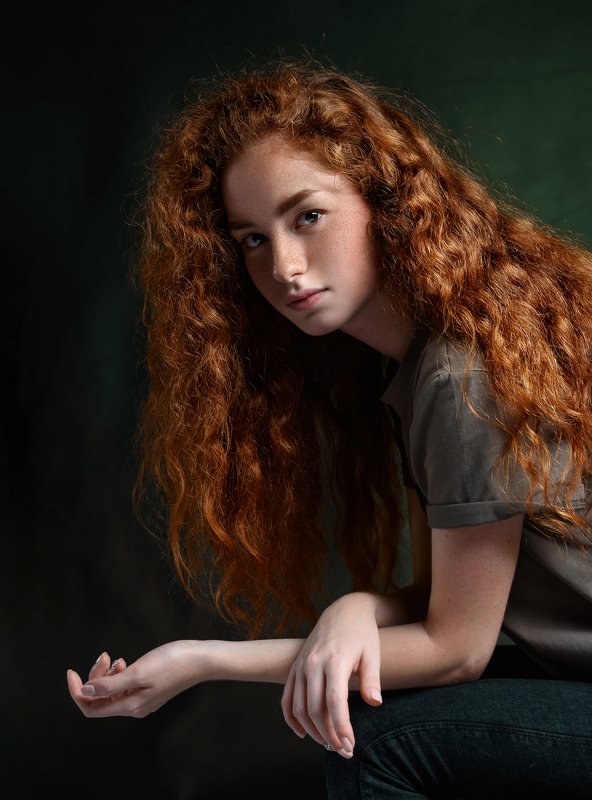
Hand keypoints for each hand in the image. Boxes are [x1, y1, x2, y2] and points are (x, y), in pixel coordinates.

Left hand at [67, 640, 204, 718]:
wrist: (200, 660)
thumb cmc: (172, 663)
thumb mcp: (138, 672)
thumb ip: (110, 685)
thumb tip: (85, 693)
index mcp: (129, 706)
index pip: (90, 708)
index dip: (77, 691)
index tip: (71, 671)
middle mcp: (133, 707)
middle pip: (99, 699)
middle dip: (94, 677)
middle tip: (105, 655)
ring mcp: (142, 699)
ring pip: (111, 691)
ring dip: (106, 674)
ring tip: (114, 657)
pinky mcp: (149, 690)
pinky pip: (123, 687)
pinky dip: (118, 674)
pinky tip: (124, 661)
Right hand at [281, 593, 382, 758]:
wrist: (344, 611)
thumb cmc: (363, 634)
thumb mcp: (373, 653)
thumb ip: (372, 679)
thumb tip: (375, 703)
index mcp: (334, 660)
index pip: (335, 703)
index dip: (341, 728)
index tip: (351, 745)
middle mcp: (313, 663)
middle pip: (315, 709)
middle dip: (329, 735)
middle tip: (344, 752)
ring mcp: (301, 665)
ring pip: (299, 707)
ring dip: (312, 731)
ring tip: (329, 745)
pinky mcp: (295, 666)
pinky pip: (287, 698)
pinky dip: (292, 718)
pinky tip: (303, 733)